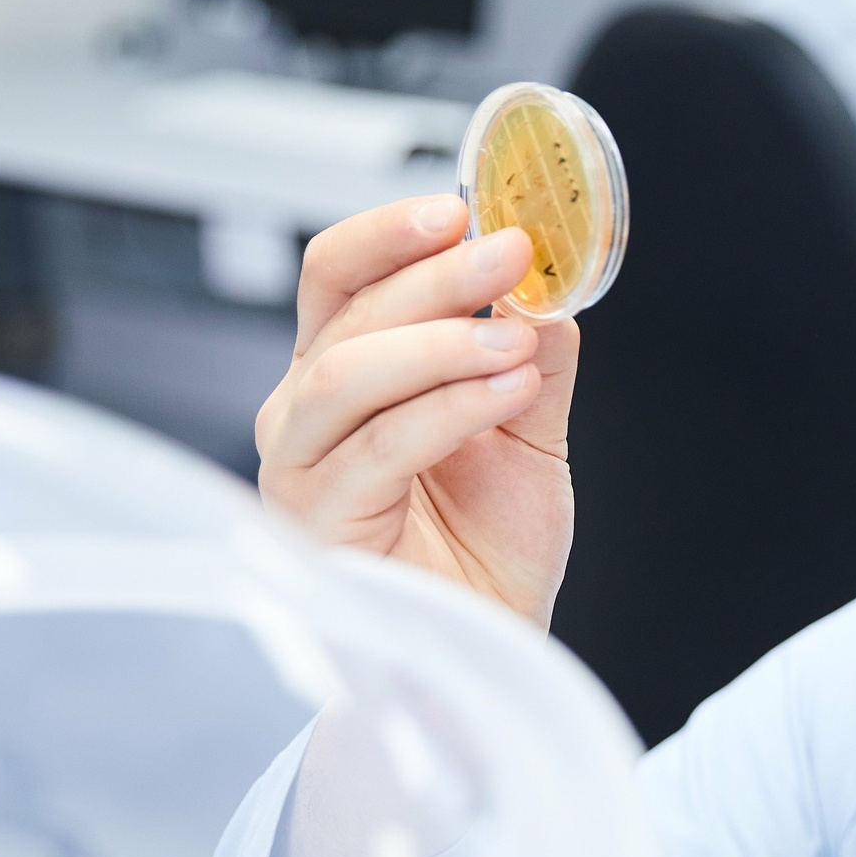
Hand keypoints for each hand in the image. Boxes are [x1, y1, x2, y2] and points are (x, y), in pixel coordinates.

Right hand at [256, 196, 578, 627]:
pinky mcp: (316, 522)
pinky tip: (506, 392)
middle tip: (510, 252)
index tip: (461, 207)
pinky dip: (450, 408)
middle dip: (434, 274)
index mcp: (346, 374)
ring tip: (518, 341)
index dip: (390, 234)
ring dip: (443, 341)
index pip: (340, 277)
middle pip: (345, 313)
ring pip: (350, 373)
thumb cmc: (489, 554)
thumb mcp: (529, 439)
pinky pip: (381, 446)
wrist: (487, 649)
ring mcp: (303, 466)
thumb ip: (532, 363)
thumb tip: (552, 291)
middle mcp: (308, 412)